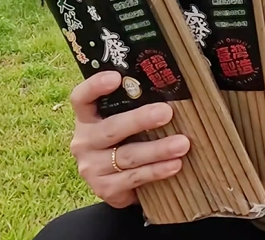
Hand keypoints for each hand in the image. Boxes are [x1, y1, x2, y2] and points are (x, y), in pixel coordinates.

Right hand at [68, 70, 190, 207]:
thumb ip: (133, 107)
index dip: (95, 86)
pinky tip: (175, 165)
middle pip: (111, 129)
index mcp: (86, 119)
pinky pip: (134, 178)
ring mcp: (91, 167)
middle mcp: (84, 142)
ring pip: (127, 156)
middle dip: (140, 120)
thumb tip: (169, 86)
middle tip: (166, 113)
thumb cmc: (125, 142)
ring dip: (158, 149)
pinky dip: (156, 171)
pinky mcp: (104, 188)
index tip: (116, 77)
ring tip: (182, 144)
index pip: (81, 98)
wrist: (117, 184)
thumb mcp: (122, 123)